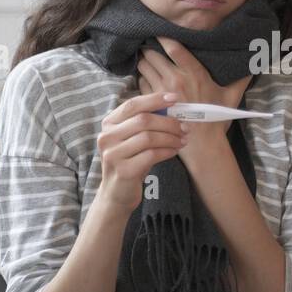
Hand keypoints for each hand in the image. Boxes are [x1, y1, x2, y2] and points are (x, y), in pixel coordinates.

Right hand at [95, 91, 187, 212]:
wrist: (117, 193)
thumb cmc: (130, 162)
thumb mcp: (133, 140)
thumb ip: (146, 124)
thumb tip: (175, 109)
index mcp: (109, 124)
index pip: (132, 105)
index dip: (155, 99)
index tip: (175, 98)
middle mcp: (106, 137)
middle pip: (143, 120)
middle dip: (168, 122)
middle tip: (185, 126)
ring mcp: (113, 154)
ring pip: (148, 137)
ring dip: (171, 137)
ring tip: (182, 140)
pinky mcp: (123, 170)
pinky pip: (151, 155)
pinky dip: (167, 151)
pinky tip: (174, 150)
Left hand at [137, 36, 252, 165]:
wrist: (202, 143)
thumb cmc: (216, 118)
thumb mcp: (232, 96)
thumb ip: (242, 77)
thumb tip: (255, 63)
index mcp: (194, 73)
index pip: (173, 46)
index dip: (163, 36)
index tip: (159, 31)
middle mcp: (176, 79)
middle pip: (152, 54)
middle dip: (149, 48)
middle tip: (150, 47)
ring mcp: (161, 92)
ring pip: (143, 66)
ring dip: (144, 62)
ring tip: (147, 61)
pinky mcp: (153, 103)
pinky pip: (140, 82)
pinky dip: (141, 78)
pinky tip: (147, 78)